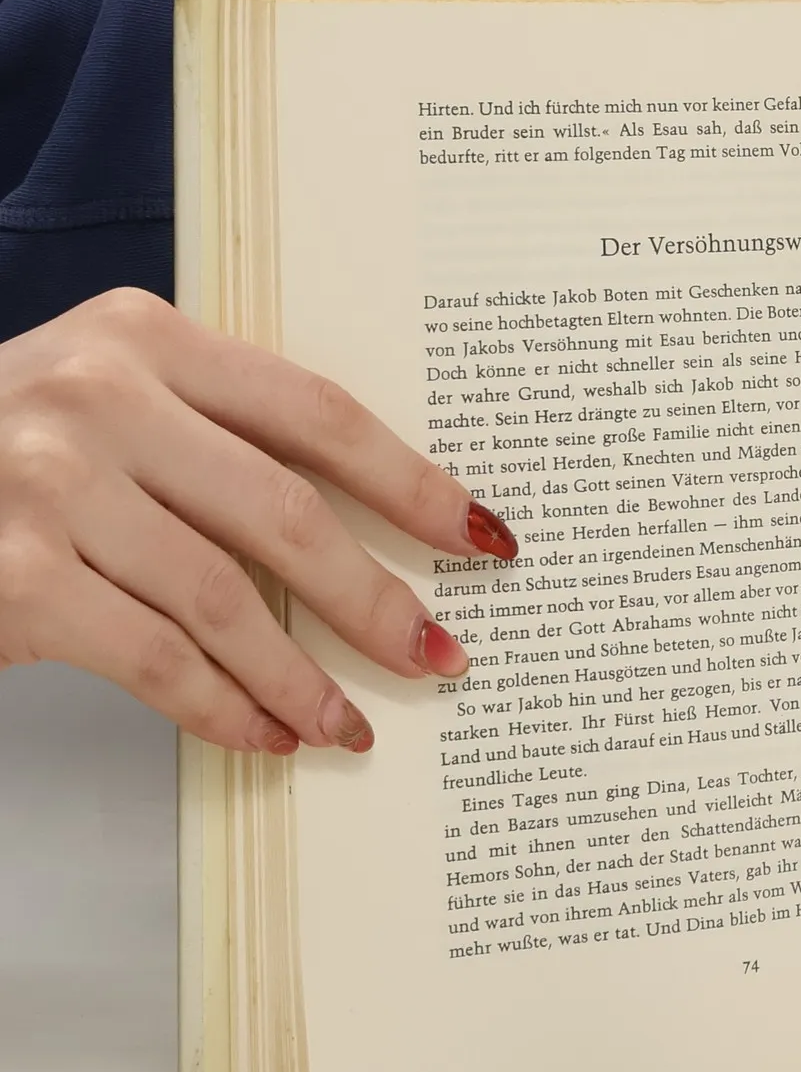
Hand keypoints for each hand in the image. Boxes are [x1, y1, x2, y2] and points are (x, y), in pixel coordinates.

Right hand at [0, 289, 516, 754]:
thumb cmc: (2, 455)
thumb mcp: (106, 404)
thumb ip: (216, 438)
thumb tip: (369, 535)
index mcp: (145, 337)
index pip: (317, 414)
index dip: (413, 484)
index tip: (482, 539)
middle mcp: (97, 395)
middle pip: (287, 512)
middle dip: (376, 600)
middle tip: (439, 654)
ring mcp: (47, 484)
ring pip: (226, 601)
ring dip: (304, 677)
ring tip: (352, 722)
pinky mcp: (12, 575)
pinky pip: (157, 659)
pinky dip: (225, 708)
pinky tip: (268, 734)